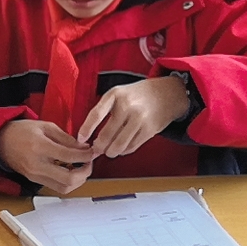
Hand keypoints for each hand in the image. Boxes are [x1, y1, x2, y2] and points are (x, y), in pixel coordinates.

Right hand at [0, 119, 94, 193]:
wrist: (1, 142)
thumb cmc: (21, 131)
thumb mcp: (45, 126)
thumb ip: (65, 138)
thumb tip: (83, 148)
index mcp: (40, 147)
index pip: (69, 156)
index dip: (85, 155)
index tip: (92, 151)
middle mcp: (37, 165)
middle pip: (68, 179)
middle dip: (85, 172)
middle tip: (89, 162)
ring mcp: (36, 176)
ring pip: (64, 188)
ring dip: (78, 180)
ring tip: (81, 168)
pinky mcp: (35, 181)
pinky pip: (57, 187)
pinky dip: (68, 182)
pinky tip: (71, 172)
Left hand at [77, 76, 191, 158]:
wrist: (166, 93)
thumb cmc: (136, 95)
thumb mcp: (118, 93)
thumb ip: (103, 110)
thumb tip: (88, 135)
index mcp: (115, 95)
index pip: (96, 115)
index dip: (86, 130)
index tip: (80, 140)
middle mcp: (127, 106)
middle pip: (106, 135)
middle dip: (98, 147)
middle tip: (96, 149)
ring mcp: (139, 118)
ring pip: (118, 145)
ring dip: (110, 152)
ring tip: (108, 151)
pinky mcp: (149, 130)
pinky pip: (131, 147)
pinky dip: (124, 151)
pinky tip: (121, 148)